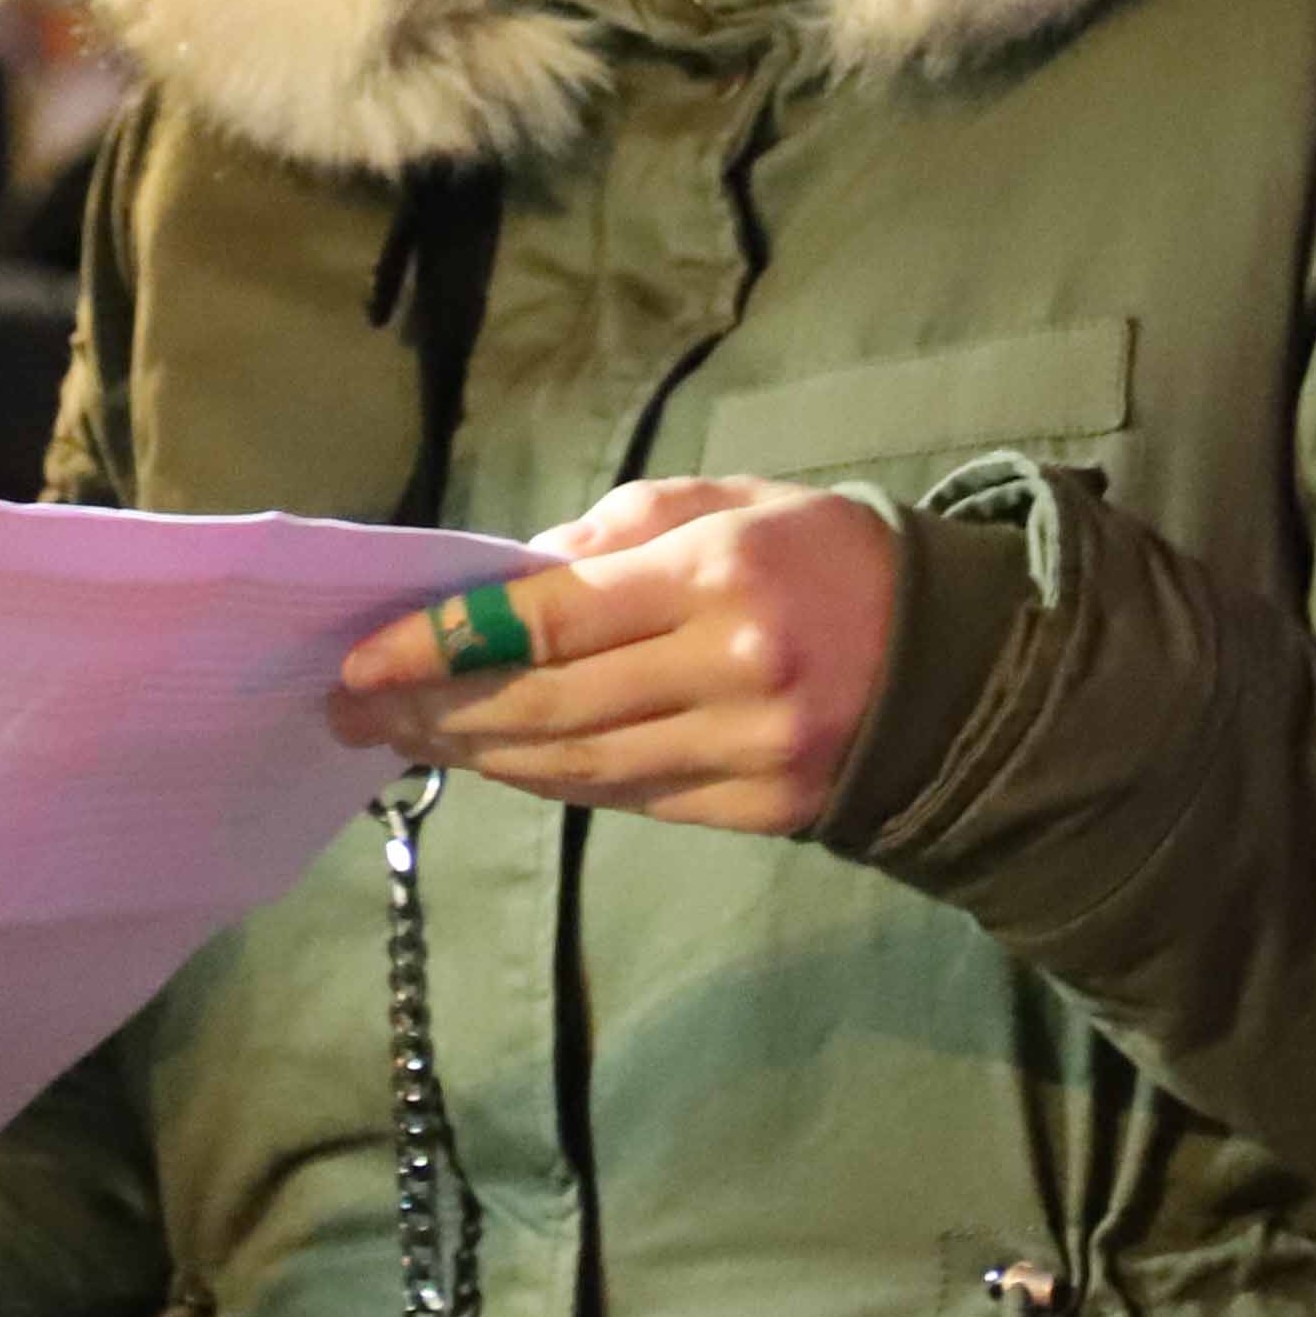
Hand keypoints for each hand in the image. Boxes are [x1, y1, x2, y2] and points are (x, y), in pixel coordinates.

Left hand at [328, 476, 908, 838]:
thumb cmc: (825, 556)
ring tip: (406, 740)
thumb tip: (508, 582)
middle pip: (545, 705)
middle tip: (353, 714)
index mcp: (717, 574)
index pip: (547, 621)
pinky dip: (551, 782)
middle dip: (434, 712)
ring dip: (478, 755)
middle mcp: (730, 671)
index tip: (361, 660)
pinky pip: (626, 801)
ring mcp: (747, 753)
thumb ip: (613, 535)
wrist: (962, 661)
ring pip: (576, 767)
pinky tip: (496, 762)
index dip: (441, 645)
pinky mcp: (759, 813)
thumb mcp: (726, 503)